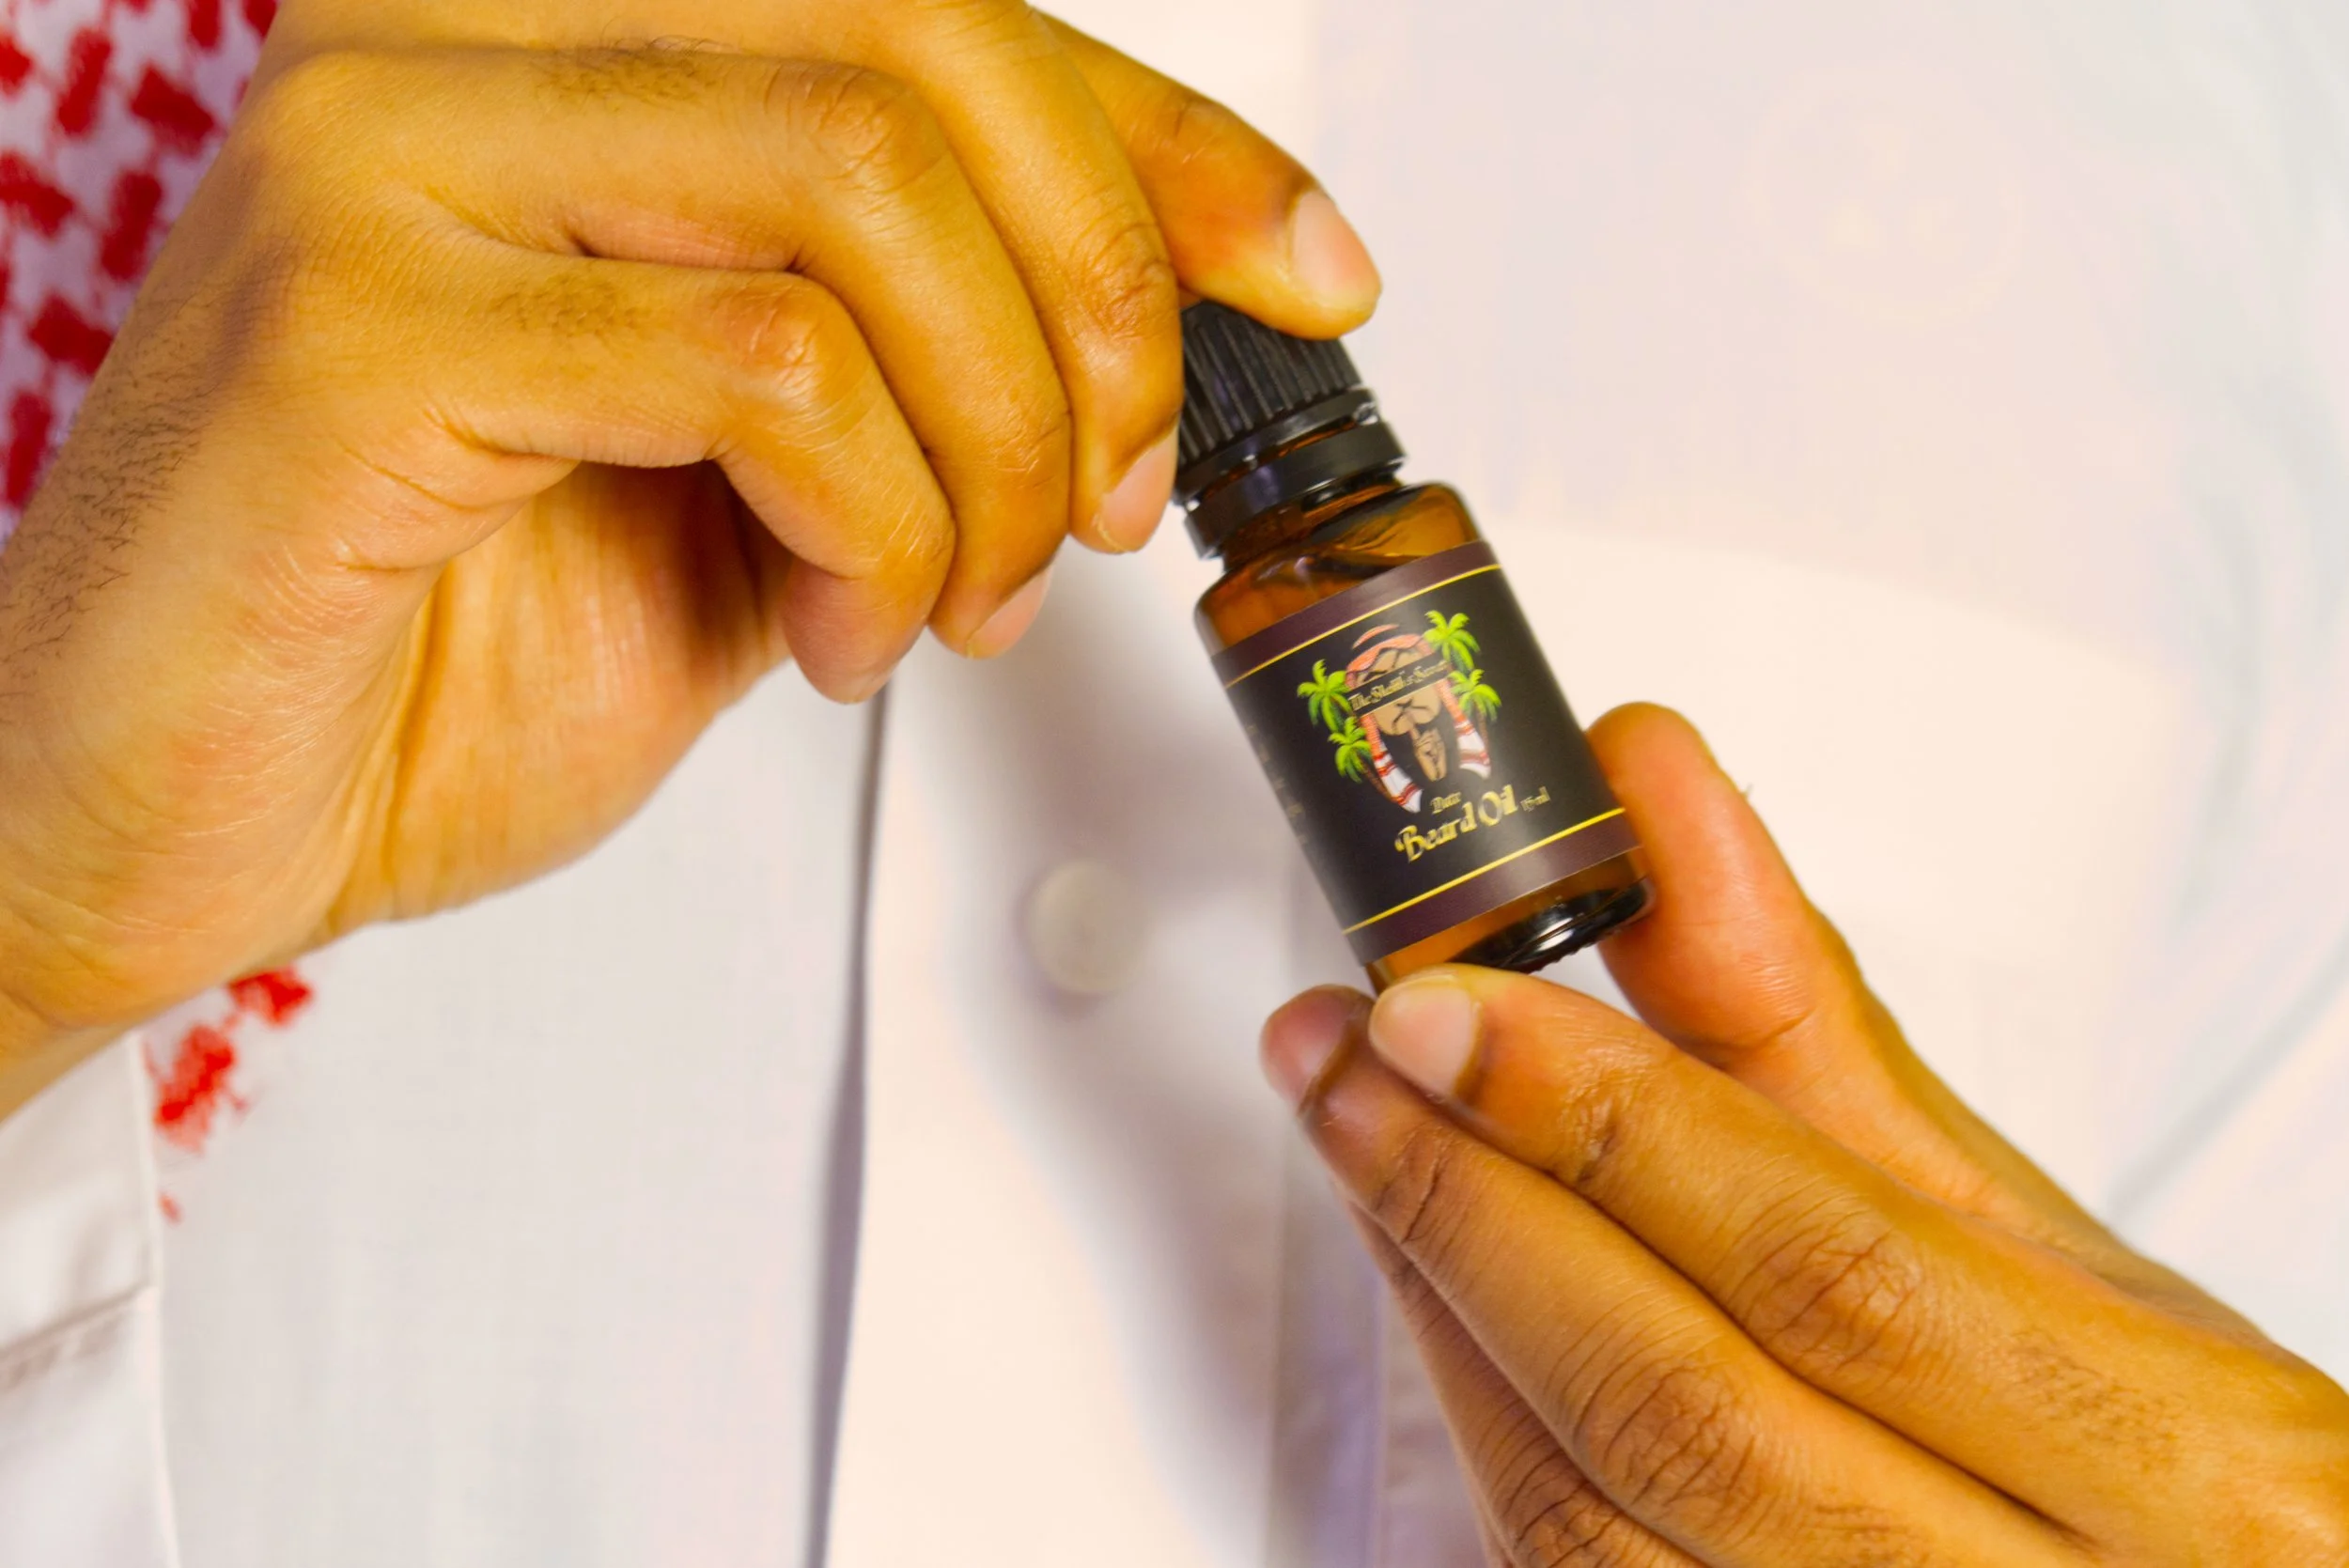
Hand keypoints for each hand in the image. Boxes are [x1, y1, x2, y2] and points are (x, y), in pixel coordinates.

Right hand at [0, 0, 1376, 1108]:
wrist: (180, 807)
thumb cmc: (434, 640)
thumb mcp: (758, 471)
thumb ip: (917, 352)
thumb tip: (1174, 300)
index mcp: (560, 36)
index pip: (934, 8)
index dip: (1165, 143)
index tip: (1309, 271)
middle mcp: (457, 34)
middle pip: (922, 54)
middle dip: (1098, 312)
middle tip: (1101, 506)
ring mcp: (385, 149)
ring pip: (859, 192)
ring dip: (984, 444)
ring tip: (945, 600)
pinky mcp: (352, 315)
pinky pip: (759, 362)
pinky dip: (865, 525)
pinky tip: (825, 632)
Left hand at [1262, 705, 2348, 1565]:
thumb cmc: (2149, 1448)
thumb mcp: (2024, 1229)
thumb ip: (1806, 1025)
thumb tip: (1649, 793)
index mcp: (2167, 1461)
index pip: (1827, 1267)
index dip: (1608, 1120)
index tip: (1445, 997)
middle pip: (1680, 1406)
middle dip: (1471, 1200)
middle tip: (1347, 1051)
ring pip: (1589, 1520)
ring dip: (1440, 1299)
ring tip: (1357, 1134)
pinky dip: (1478, 1414)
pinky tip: (1429, 1284)